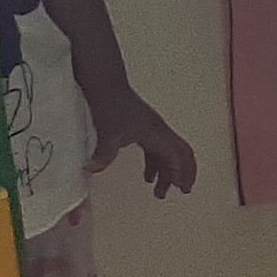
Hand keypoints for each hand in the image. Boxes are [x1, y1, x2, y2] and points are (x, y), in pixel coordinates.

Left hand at [88, 84, 197, 198]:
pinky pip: (157, 148)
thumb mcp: (107, 134)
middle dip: (183, 172)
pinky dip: (155, 164)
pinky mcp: (145, 126)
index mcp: (156, 134)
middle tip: (182, 190)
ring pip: (168, 153)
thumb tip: (92, 170)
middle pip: (181, 153)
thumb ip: (103, 155)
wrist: (106, 84)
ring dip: (167, 172)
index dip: (182, 173)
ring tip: (159, 192)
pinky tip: (147, 176)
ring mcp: (153, 128)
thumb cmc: (111, 105)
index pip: (177, 156)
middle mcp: (160, 131)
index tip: (183, 189)